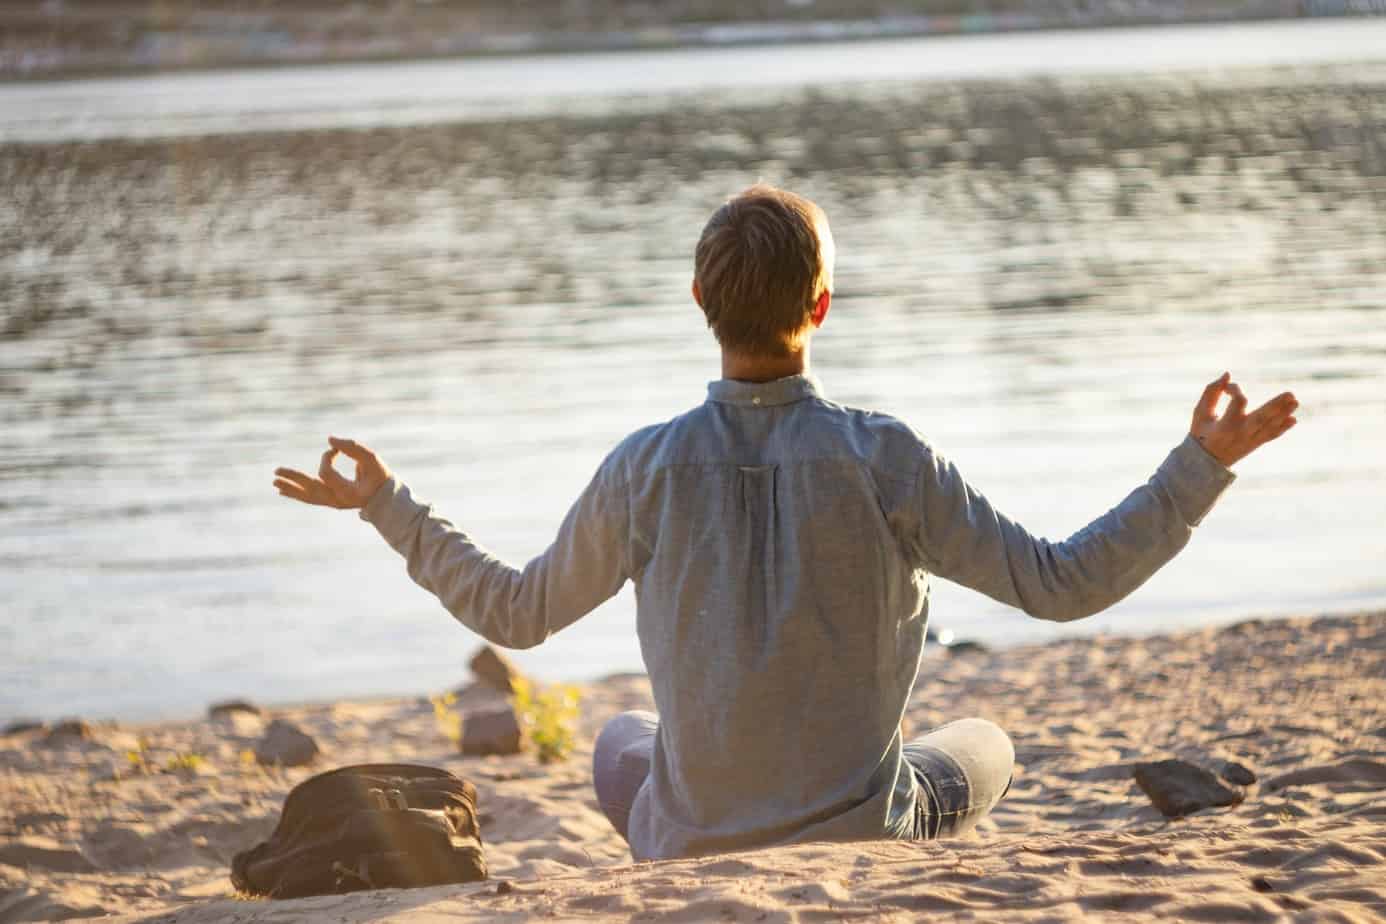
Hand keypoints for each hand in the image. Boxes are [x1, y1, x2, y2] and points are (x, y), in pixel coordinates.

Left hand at [273, 436, 392, 509]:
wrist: (386, 498)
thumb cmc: (379, 477)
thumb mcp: (372, 459)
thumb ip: (354, 448)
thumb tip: (329, 439)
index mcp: (349, 493)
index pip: (327, 474)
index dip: (326, 458)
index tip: (334, 449)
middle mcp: (338, 501)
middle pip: (311, 489)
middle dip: (293, 479)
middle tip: (276, 471)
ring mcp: (333, 503)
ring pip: (308, 496)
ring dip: (290, 488)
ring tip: (274, 482)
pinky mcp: (330, 502)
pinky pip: (310, 499)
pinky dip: (296, 494)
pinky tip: (282, 491)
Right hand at [1189, 372, 1298, 466]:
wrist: (1204, 463)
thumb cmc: (1201, 433)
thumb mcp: (1200, 413)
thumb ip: (1211, 392)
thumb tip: (1227, 374)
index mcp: (1226, 425)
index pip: (1238, 402)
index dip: (1235, 389)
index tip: (1227, 388)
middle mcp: (1241, 433)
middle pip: (1262, 418)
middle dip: (1276, 406)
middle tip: (1291, 394)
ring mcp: (1250, 440)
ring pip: (1270, 426)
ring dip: (1283, 413)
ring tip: (1295, 401)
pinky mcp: (1255, 444)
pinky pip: (1271, 436)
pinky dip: (1282, 429)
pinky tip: (1293, 420)